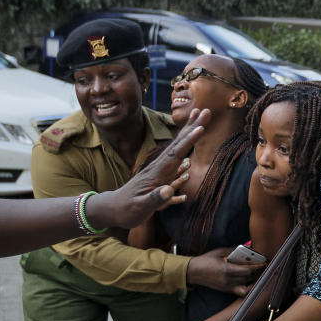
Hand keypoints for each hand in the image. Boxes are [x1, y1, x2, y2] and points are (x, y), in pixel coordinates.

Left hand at [87, 108, 209, 228]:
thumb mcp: (140, 208)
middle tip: (205, 111)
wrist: (114, 208)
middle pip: (178, 144)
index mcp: (156, 173)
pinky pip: (176, 156)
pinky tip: (190, 138)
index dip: (188, 141)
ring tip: (197, 117)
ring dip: (188, 131)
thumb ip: (154, 199)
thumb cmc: (127, 210)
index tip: (201, 128)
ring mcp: (160, 168)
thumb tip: (168, 190)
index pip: (175, 154)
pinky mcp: (161, 172)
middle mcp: (159, 166)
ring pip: (177, 147)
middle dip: (192, 127)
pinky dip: (184, 145)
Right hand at [187, 247, 262, 295]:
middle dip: (258, 272)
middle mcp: (228, 280)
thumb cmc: (206, 260)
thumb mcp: (220, 251)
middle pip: (249, 278)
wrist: (194, 272)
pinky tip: (250, 281)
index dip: (257, 267)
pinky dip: (247, 287)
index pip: (247, 270)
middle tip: (263, 266)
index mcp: (226, 269)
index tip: (264, 263)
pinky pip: (241, 291)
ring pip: (246, 286)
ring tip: (258, 274)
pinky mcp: (226, 290)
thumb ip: (234, 251)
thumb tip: (246, 249)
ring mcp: (227, 287)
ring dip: (254, 280)